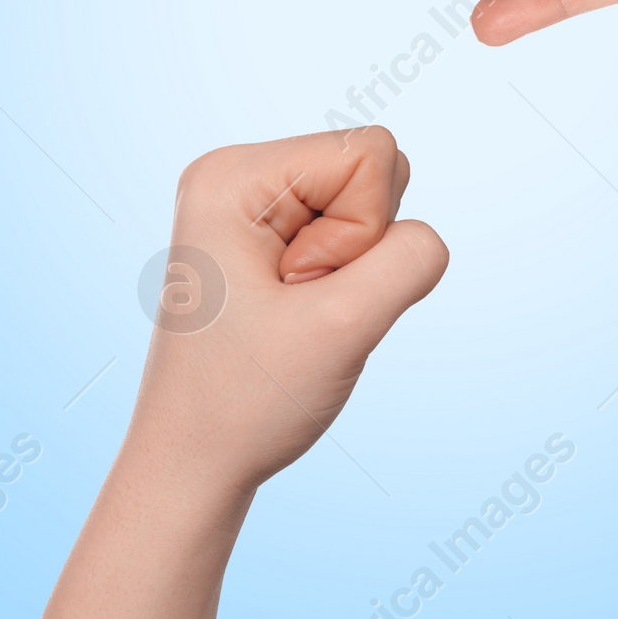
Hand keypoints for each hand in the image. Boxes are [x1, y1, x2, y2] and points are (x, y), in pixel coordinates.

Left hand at [127, 127, 448, 495]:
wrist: (192, 464)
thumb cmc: (245, 402)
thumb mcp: (344, 328)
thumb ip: (407, 262)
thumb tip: (425, 237)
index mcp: (232, 175)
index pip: (369, 154)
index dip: (362, 233)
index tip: (300, 292)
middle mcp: (235, 174)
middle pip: (370, 170)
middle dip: (358, 247)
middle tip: (296, 307)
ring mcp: (249, 204)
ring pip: (367, 203)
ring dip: (352, 268)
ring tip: (294, 314)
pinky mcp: (266, 235)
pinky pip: (349, 232)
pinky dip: (343, 279)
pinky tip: (295, 316)